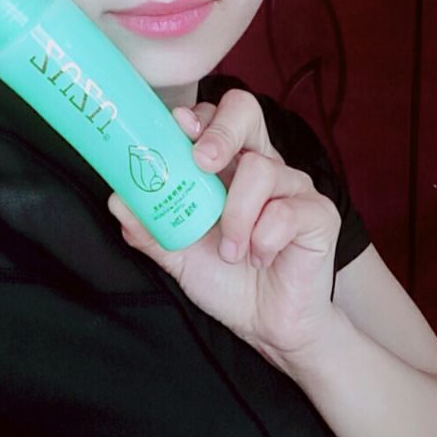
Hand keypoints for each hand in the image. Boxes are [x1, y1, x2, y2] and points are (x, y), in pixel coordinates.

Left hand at [108, 89, 341, 369]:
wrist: (268, 325)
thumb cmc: (227, 279)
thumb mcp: (179, 253)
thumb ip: (151, 227)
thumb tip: (118, 201)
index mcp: (229, 167)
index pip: (215, 117)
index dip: (198, 116)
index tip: (178, 128)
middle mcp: (262, 166)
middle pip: (245, 111)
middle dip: (220, 131)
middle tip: (202, 162)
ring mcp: (293, 187)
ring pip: (262, 170)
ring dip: (237, 215)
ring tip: (231, 251)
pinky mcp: (318, 215)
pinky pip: (287, 212)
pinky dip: (263, 239)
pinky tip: (259, 258)